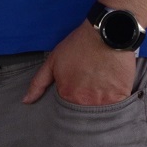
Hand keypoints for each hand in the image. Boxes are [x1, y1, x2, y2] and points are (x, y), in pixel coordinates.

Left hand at [22, 19, 136, 105]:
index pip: (67, 112)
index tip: (75, 96)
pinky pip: (117, 107)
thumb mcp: (53, 60)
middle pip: (84, 114)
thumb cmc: (78, 45)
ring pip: (100, 113)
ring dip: (100, 106)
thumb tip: (25, 101)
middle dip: (85, 108)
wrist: (105, 33)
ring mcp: (104, 101)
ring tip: (100, 92)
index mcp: (68, 95)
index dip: (71, 104)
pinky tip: (113, 91)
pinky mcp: (120, 96)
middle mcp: (85, 102)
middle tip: (89, 93)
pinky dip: (115, 102)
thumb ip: (38, 83)